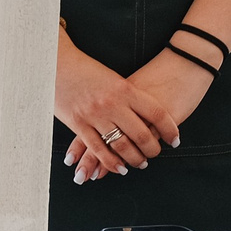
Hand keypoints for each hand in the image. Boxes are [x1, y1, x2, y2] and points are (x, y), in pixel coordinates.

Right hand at [56, 41, 188, 184]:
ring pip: (121, 145)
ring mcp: (94, 115)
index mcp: (125, 89)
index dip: (170, 130)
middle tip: (155, 154)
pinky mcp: (77, 124)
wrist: (55, 62)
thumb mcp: (113, 78)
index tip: (175, 140)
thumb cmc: (85, 69)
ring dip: (134, 158)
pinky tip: (120, 168)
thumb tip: (147, 117)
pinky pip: (98, 149)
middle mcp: (112, 103)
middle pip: (141, 134)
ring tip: (140, 163)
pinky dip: (111, 162)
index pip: (157, 114)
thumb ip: (128, 97)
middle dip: (152, 149)